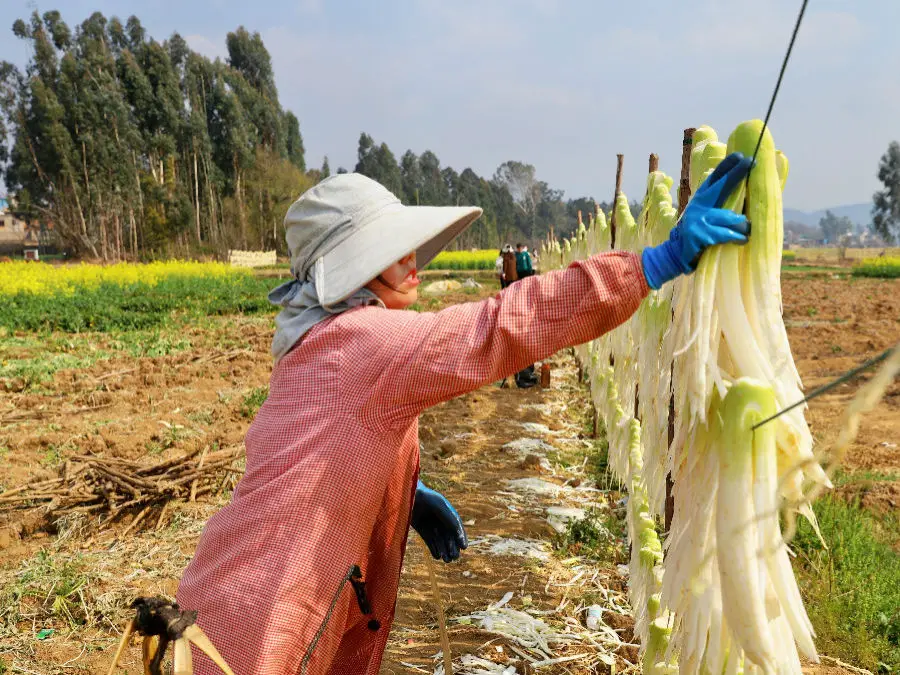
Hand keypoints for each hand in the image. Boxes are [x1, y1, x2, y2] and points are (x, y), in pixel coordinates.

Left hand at [411, 481, 467, 561]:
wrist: (407, 495)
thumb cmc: (424, 498)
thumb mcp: (439, 506)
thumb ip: (449, 519)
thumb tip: (459, 533)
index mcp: (448, 511)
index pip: (456, 527)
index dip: (461, 537)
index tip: (464, 547)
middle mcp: (440, 519)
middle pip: (449, 536)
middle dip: (452, 547)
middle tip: (454, 557)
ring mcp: (431, 525)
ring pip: (440, 541)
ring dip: (444, 550)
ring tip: (447, 560)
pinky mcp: (422, 530)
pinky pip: (430, 542)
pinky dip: (434, 549)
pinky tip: (437, 556)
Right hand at [641, 152, 751, 289]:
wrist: (674, 255)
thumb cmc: (697, 235)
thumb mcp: (703, 216)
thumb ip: (717, 206)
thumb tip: (744, 197)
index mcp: (700, 200)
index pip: (714, 179)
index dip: (726, 167)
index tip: (740, 156)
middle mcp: (698, 206)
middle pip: (720, 186)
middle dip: (736, 173)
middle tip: (749, 162)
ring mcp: (698, 220)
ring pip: (731, 217)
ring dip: (743, 226)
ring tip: (747, 231)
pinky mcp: (700, 235)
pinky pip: (726, 234)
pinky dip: (737, 237)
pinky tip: (742, 240)